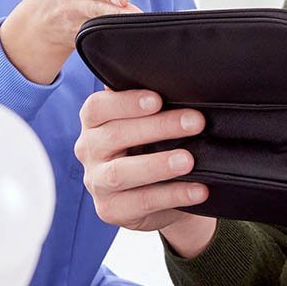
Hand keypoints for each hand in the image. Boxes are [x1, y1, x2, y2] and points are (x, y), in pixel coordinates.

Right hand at [0, 0, 140, 84]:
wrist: (41, 21)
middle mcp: (69, 3)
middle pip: (93, 9)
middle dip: (113, 12)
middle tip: (134, 13)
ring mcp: (77, 25)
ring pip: (99, 28)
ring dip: (118, 26)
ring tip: (137, 22)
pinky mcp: (86, 41)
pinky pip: (103, 40)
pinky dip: (117, 38)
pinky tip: (134, 36)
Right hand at [75, 85, 217, 253]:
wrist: (160, 192)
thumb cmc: (152, 144)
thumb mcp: (147, 121)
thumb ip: (148, 102)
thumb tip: (167, 74)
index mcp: (94, 122)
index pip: (98, 107)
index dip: (126, 102)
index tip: (158, 100)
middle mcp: (89, 150)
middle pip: (115, 136)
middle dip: (158, 127)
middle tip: (195, 122)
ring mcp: (96, 182)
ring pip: (120, 173)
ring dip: (158, 165)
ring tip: (188, 160)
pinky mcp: (111, 210)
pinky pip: (142, 202)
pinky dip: (173, 194)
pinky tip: (198, 189)